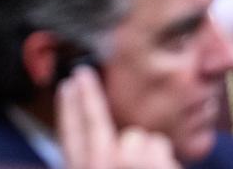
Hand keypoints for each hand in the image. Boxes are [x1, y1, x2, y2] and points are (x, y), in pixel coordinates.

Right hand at [57, 65, 180, 168]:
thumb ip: (99, 158)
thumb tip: (108, 135)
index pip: (70, 136)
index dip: (66, 109)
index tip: (66, 87)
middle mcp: (100, 167)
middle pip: (93, 122)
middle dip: (87, 95)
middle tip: (83, 73)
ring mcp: (128, 164)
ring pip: (137, 135)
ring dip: (145, 151)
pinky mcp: (156, 164)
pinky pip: (161, 145)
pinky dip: (166, 160)